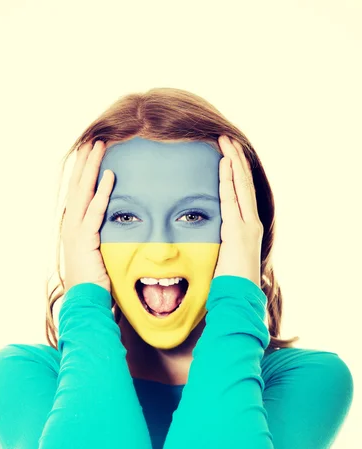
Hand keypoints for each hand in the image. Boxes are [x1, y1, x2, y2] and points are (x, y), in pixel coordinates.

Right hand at [62, 140, 114, 292]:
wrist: (85, 301)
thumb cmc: (95, 282)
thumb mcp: (98, 254)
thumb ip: (103, 238)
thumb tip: (118, 227)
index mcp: (74, 227)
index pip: (79, 193)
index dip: (83, 172)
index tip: (90, 153)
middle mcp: (71, 225)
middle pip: (78, 186)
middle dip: (85, 162)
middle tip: (92, 140)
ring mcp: (75, 232)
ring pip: (84, 192)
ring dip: (92, 168)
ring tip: (98, 146)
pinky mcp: (85, 239)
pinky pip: (95, 211)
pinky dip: (102, 192)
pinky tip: (110, 175)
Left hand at [213, 135, 262, 287]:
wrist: (238, 298)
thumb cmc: (229, 284)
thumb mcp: (223, 259)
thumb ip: (219, 245)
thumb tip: (208, 242)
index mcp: (246, 229)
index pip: (241, 194)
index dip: (235, 173)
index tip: (227, 155)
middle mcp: (251, 223)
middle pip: (244, 184)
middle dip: (236, 159)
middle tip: (226, 138)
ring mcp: (247, 226)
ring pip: (241, 186)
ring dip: (233, 162)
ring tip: (226, 141)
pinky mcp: (239, 230)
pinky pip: (232, 199)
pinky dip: (229, 180)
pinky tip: (225, 162)